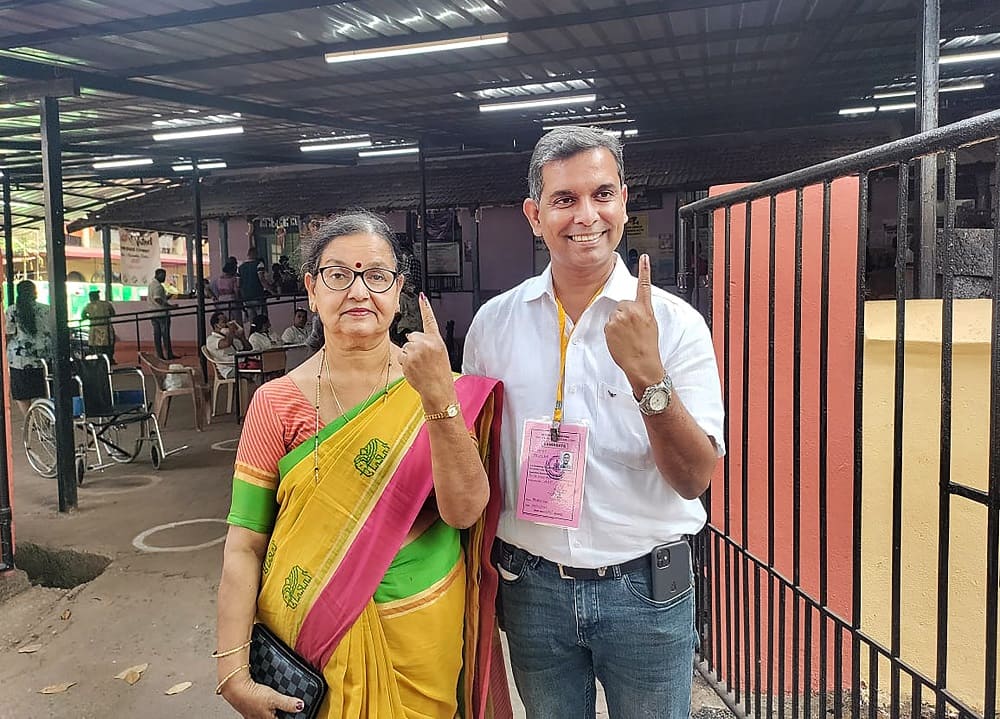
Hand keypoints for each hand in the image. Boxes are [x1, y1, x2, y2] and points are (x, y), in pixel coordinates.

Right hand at [220, 672, 303, 718]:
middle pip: (273, 718)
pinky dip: (263, 708)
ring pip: (264, 716)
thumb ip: (287, 703)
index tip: (294, 714)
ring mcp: (252, 715)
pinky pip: (257, 711)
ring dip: (271, 713)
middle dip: (279, 714)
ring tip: (274, 708)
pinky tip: (263, 703)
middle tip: (286, 711)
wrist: (235, 688)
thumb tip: (300, 706)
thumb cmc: (252, 694)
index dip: (288, 716)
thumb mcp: (274, 698)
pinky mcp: (247, 708)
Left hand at [399, 294, 455, 409]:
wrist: (437, 389)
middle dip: (414, 346)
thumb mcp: (440, 353)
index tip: (421, 296)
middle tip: (424, 359)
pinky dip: (405, 363)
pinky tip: (415, 369)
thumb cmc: (439, 373)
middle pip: (412, 336)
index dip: (425, 307)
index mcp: (437, 340)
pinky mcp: (408, 359)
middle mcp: (427, 343)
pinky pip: (401, 356)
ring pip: (405, 347)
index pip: (430, 319)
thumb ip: (429, 343)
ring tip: (420, 365)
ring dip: (409, 356)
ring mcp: (417, 351)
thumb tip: (414, 337)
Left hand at [604, 254, 663, 394]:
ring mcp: (620, 317)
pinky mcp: (609, 325)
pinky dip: (611, 331)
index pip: (644, 286)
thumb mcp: (651, 325)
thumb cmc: (648, 347)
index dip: (645, 270)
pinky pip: (607, 325)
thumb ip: (642, 313)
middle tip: (631, 330)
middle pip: (622, 304)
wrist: (642, 363)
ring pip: (614, 315)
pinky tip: (620, 340)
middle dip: (624, 314)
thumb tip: (635, 309)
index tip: (644, 258)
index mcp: (645, 309)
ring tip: (626, 337)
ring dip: (617, 324)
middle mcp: (632, 310)